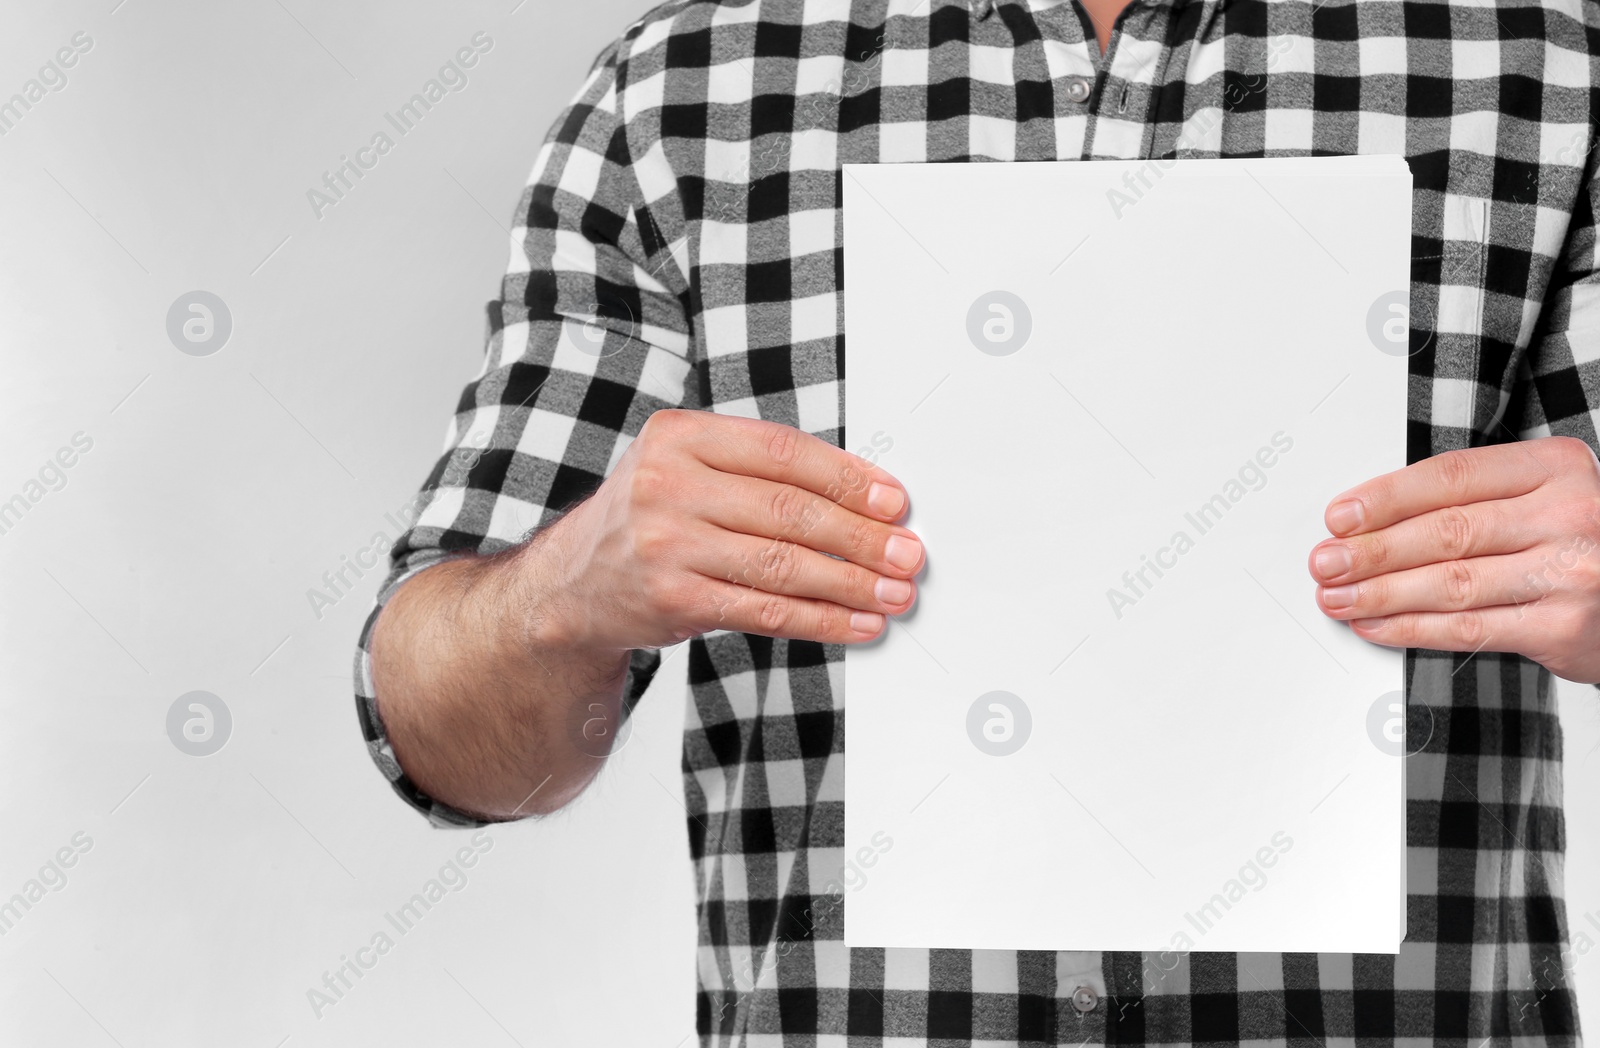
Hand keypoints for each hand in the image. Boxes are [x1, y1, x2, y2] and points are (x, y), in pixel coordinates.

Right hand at [541, 409, 922, 649]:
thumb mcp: (685, 469)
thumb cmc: (648, 520)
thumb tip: (863, 498)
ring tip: (894, 593)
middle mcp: (668, 485)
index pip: (783, 451)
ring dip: (851, 583)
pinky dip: (821, 621)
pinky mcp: (674, 600)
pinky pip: (765, 611)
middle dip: (861, 535)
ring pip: (784, 564)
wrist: (571, 587)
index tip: (893, 500)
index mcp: (679, 436)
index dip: (848, 476)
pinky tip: (856, 624)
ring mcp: (668, 545)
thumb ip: (757, 471)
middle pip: (790, 510)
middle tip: (907, 553)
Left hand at [1307, 436, 1599, 682]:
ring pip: (1451, 583)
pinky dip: (1410, 628)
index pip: (1452, 476)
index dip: (1386, 497)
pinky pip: (1468, 628)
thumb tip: (1371, 517)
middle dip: (1372, 550)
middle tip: (1325, 561)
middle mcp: (1570, 515)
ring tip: (1337, 596)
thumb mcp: (1542, 496)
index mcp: (1558, 467)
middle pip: (1446, 531)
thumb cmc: (1579, 541)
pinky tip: (1375, 624)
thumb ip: (1474, 497)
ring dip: (1380, 593)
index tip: (1340, 516)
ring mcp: (1571, 573)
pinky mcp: (1563, 628)